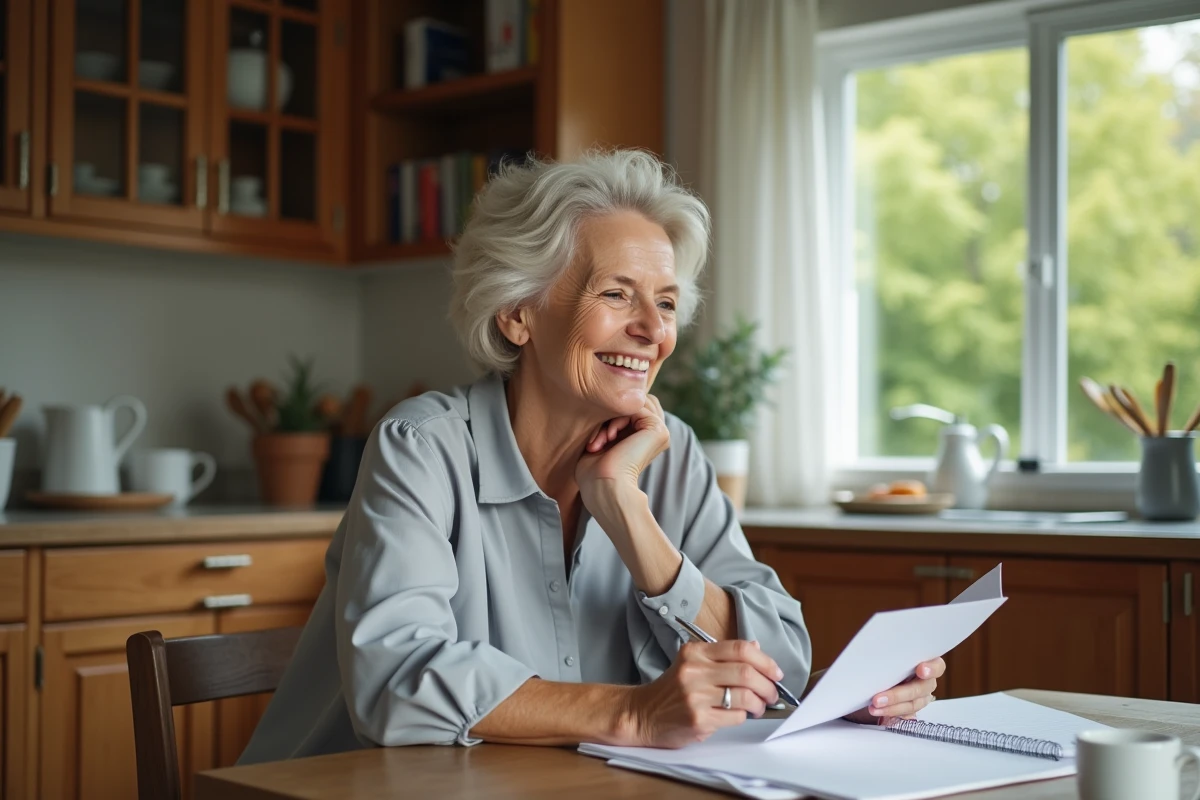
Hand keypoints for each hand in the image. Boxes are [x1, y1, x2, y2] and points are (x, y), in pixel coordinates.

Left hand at [576, 395, 669, 510]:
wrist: (604, 489)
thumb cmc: (594, 472)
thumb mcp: (599, 440)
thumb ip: (606, 420)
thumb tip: (603, 400)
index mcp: (644, 436)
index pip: (627, 407)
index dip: (607, 417)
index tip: (593, 441)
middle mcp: (656, 433)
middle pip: (632, 402)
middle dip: (609, 415)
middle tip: (597, 440)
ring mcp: (660, 431)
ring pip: (632, 403)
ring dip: (611, 417)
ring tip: (602, 441)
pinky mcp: (659, 430)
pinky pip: (635, 407)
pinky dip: (616, 419)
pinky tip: (609, 437)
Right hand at [621, 640, 782, 748]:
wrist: (642, 713)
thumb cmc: (672, 689)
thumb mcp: (693, 663)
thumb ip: (723, 656)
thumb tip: (757, 646)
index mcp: (695, 652)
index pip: (739, 649)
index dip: (765, 660)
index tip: (775, 672)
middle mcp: (694, 671)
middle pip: (746, 673)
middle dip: (768, 685)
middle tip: (772, 692)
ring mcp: (695, 696)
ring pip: (745, 697)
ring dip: (760, 703)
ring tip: (759, 706)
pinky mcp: (698, 720)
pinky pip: (735, 716)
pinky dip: (744, 716)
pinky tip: (739, 715)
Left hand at [843, 657, 944, 724]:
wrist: (872, 678)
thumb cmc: (882, 661)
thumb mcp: (884, 652)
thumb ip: (887, 650)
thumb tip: (873, 647)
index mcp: (925, 662)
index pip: (937, 666)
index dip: (931, 668)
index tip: (921, 670)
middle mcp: (925, 681)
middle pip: (920, 689)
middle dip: (898, 694)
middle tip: (878, 698)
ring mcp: (919, 697)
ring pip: (911, 704)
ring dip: (891, 706)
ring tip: (873, 706)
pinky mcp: (910, 709)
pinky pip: (904, 714)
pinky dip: (889, 712)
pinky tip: (877, 711)